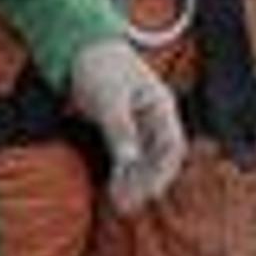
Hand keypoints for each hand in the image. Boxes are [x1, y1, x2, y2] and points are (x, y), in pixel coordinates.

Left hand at [65, 38, 186, 210]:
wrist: (81, 50)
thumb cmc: (99, 67)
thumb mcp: (109, 98)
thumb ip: (120, 129)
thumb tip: (128, 160)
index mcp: (161, 106)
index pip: (173, 146)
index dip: (165, 171)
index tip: (151, 193)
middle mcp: (156, 118)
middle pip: (162, 158)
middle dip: (148, 183)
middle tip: (130, 205)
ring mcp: (141, 125)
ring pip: (146, 162)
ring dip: (136, 183)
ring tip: (121, 204)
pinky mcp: (124, 130)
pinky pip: (130, 159)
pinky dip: (124, 175)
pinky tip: (115, 190)